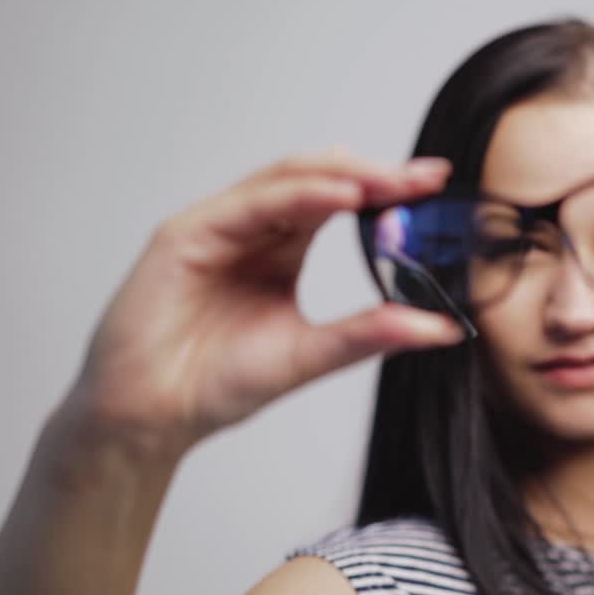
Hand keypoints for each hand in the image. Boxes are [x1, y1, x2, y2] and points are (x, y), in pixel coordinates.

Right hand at [67, 150, 461, 452]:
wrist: (152, 419)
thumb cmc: (216, 385)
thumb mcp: (312, 355)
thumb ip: (370, 334)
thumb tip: (442, 327)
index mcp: (280, 250)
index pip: (340, 204)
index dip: (387, 192)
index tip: (437, 188)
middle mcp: (251, 230)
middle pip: (319, 181)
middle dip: (375, 175)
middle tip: (427, 178)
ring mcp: (217, 227)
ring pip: (286, 180)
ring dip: (344, 176)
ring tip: (394, 181)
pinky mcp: (186, 235)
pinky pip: (250, 203)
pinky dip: (301, 195)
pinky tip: (344, 197)